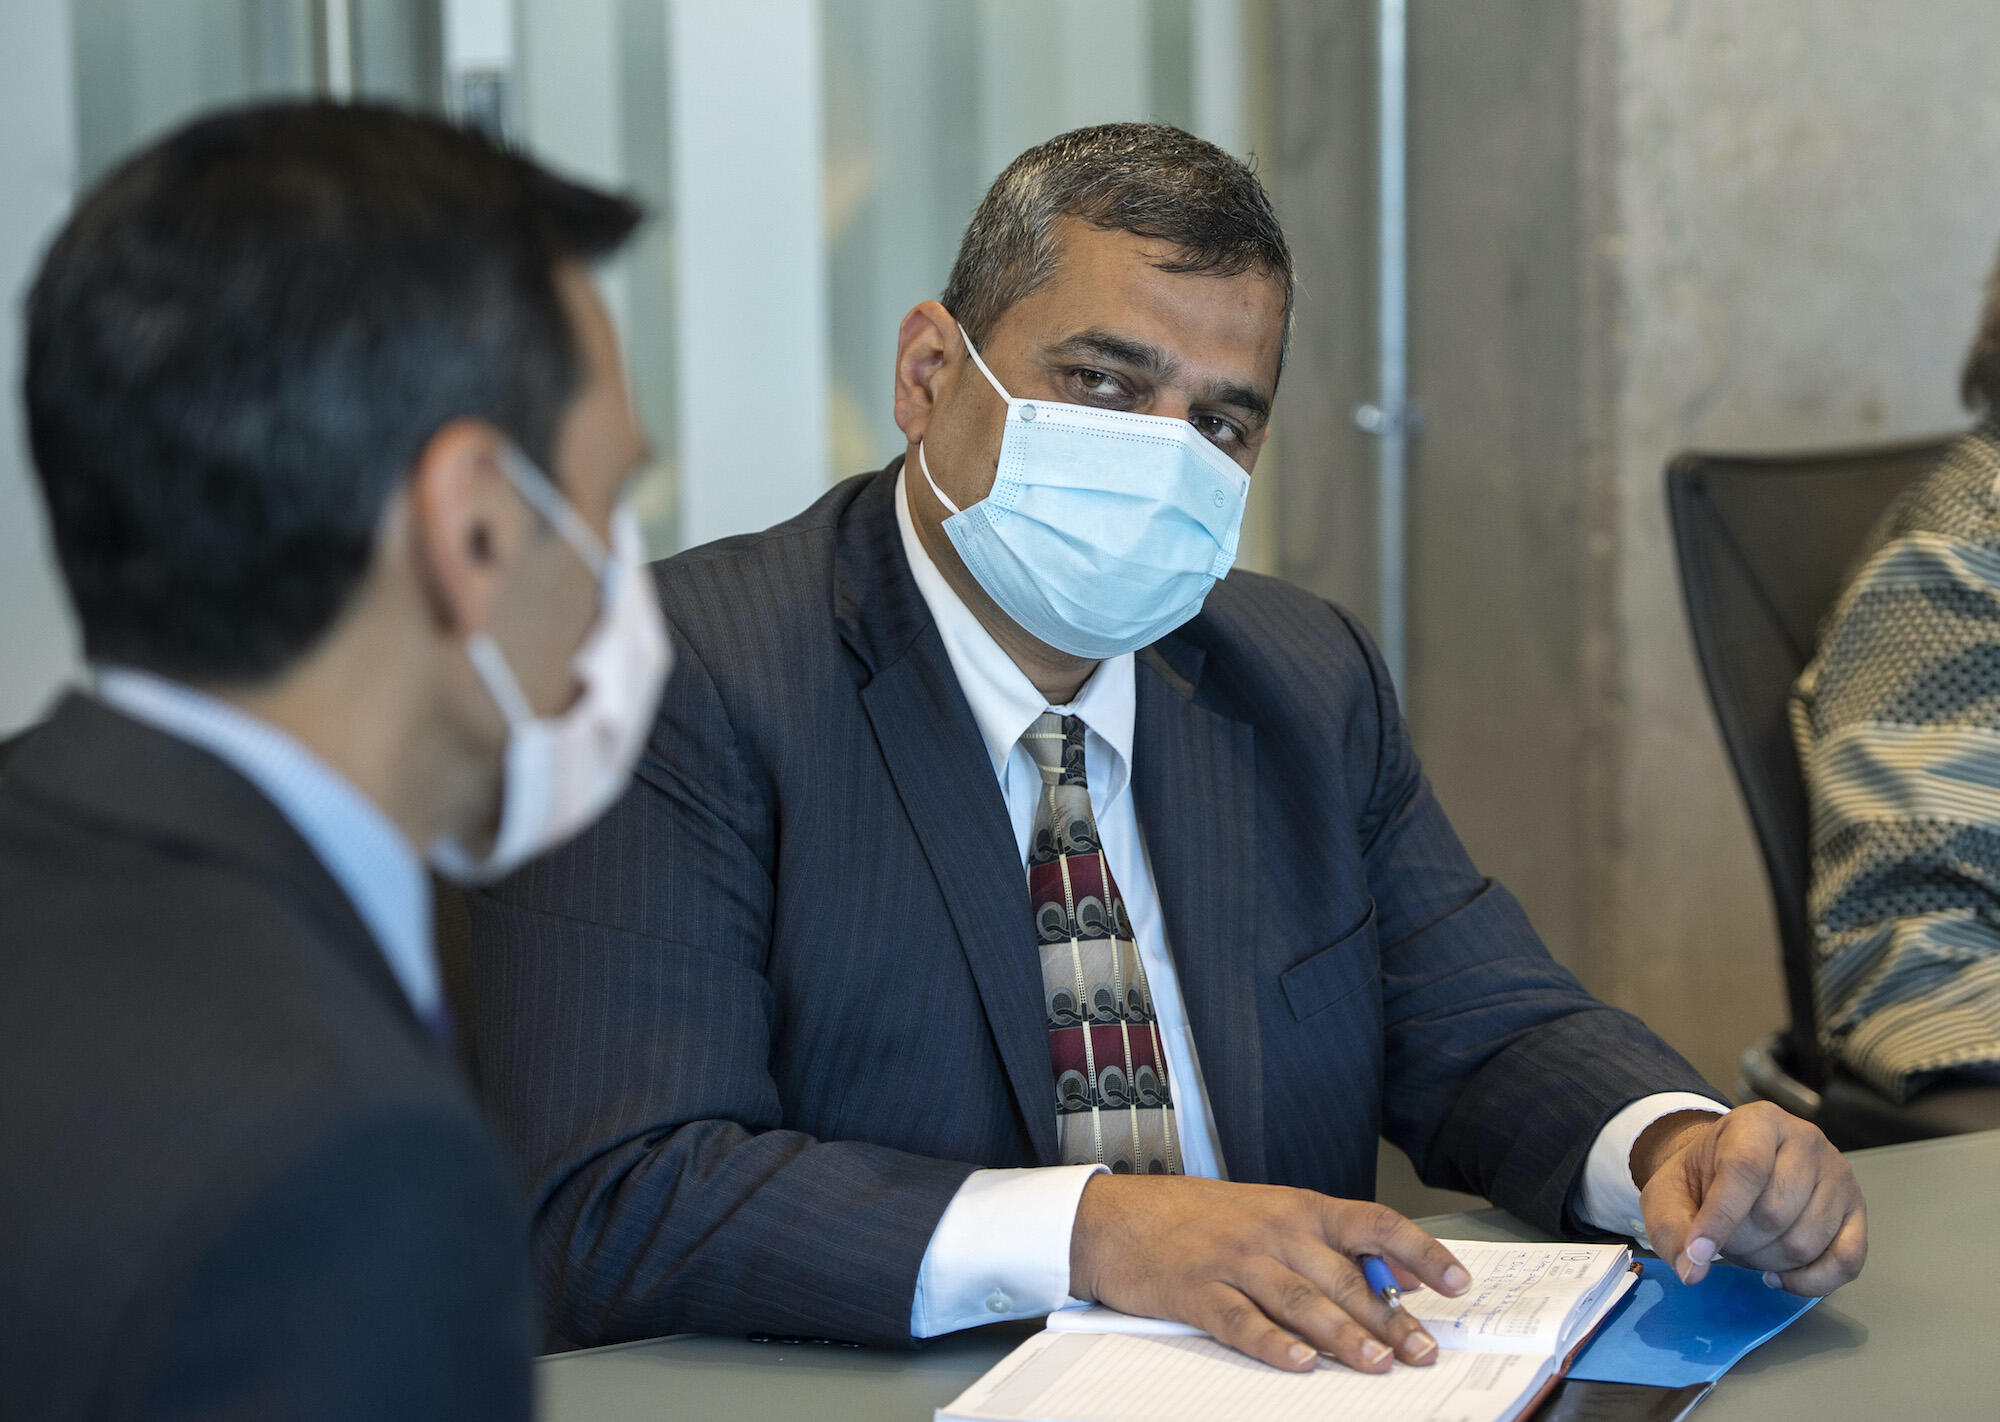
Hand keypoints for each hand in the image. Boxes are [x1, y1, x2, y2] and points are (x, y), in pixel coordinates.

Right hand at [1068, 1174, 1470, 1373]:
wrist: (1115, 1217)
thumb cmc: (1198, 1219)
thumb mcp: (1269, 1214)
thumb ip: (1331, 1243)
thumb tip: (1401, 1275)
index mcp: (1298, 1207)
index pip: (1373, 1223)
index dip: (1420, 1252)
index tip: (1457, 1284)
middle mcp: (1272, 1229)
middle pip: (1343, 1274)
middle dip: (1388, 1317)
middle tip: (1422, 1351)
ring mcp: (1233, 1258)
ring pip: (1300, 1299)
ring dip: (1342, 1334)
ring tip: (1376, 1363)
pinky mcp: (1196, 1290)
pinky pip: (1242, 1321)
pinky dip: (1273, 1344)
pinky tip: (1299, 1364)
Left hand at [1634, 1102, 1865, 1294]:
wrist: (1729, 1170)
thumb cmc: (1701, 1180)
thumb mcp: (1669, 1195)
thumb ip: (1673, 1231)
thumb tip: (1693, 1272)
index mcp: (1757, 1121)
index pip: (1746, 1169)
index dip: (1721, 1217)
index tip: (1697, 1251)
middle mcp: (1807, 1140)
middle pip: (1776, 1212)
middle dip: (1739, 1241)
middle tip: (1723, 1239)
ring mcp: (1839, 1175)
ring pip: (1806, 1242)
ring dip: (1768, 1261)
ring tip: (1747, 1245)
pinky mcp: (1857, 1211)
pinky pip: (1846, 1262)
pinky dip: (1810, 1281)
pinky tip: (1778, 1276)